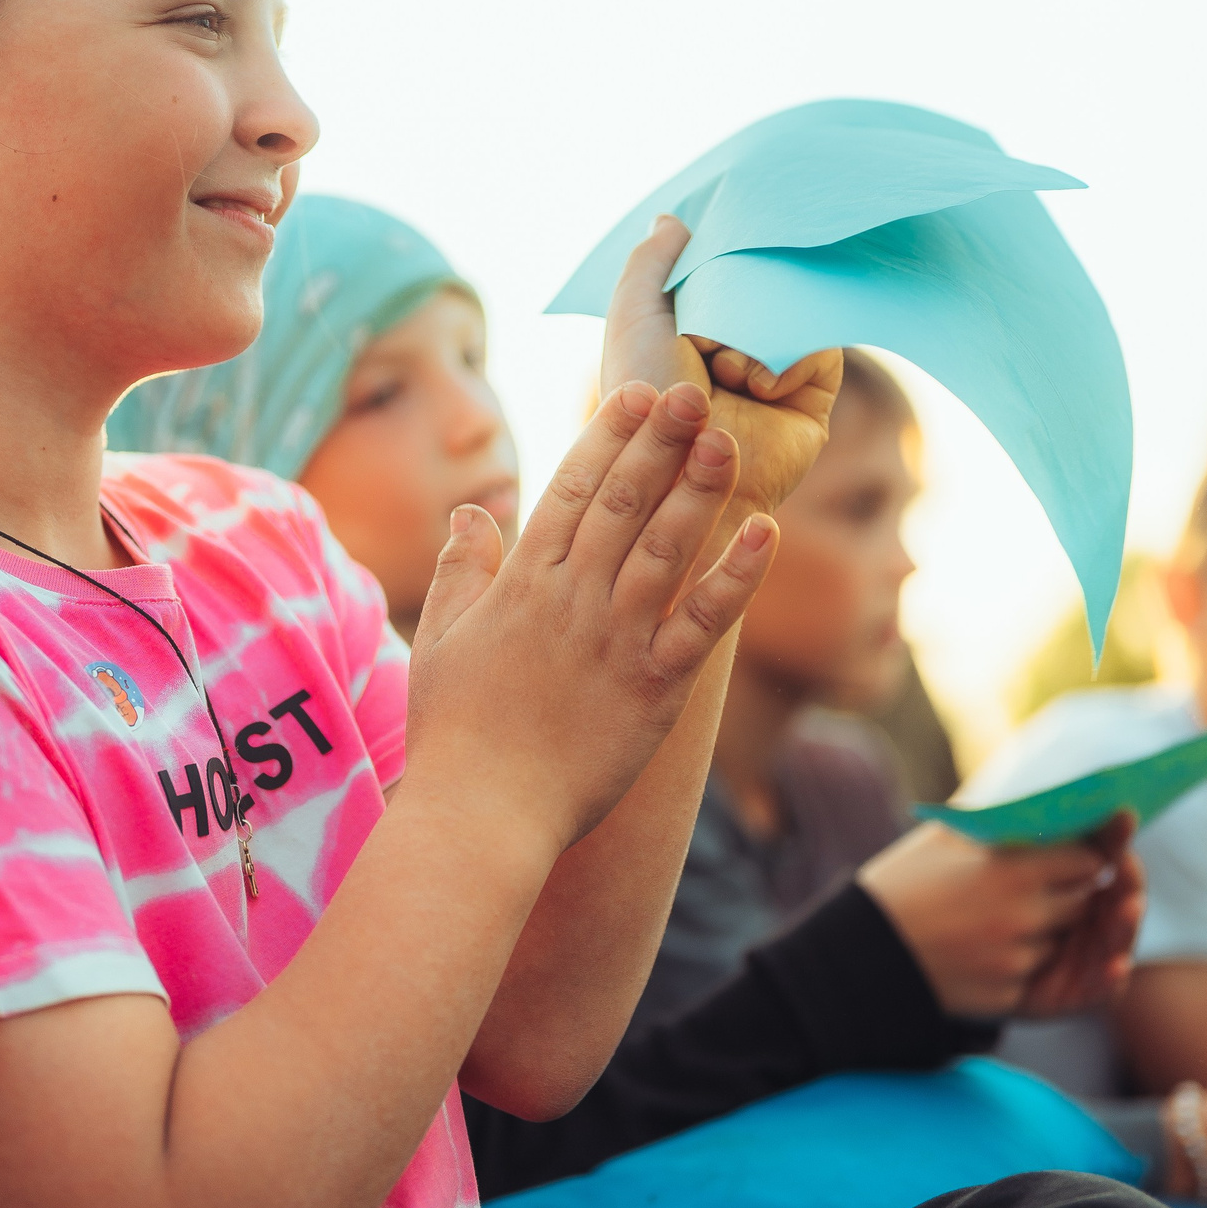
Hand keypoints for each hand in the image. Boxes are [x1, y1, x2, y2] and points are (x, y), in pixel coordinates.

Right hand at [407, 379, 775, 853]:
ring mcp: (615, 639)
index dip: (606, 438)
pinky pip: (704, 622)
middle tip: (693, 392)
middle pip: (624, 503)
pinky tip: (764, 533)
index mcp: (521, 582)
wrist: (482, 815)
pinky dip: (737, 576)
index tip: (635, 393)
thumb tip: (472, 511)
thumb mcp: (441, 640)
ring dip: (698, 489)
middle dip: (659, 442)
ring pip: (665, 547)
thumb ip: (462, 570)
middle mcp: (572, 598)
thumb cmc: (454, 734)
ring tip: (726, 439)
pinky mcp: (654, 687)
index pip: (571, 490)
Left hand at [598, 216, 839, 519]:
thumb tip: (673, 220)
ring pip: (793, 314)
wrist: (678, 479)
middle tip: (705, 326)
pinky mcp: (813, 402)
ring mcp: (778, 376)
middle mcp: (740, 352)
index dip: (720, 263)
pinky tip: (753, 387)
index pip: (727, 272)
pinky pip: (819, 348)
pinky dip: (782, 360)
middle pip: (767, 288)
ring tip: (720, 371)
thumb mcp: (633, 319)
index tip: (711, 256)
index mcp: (696, 333)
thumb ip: (649, 265)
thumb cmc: (644, 403)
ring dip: (751, 335)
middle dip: (734, 298)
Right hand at [859, 813, 1141, 1019]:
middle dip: (1074, 891)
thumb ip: (1002, 817)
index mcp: (1014, 870)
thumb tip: (1043, 798)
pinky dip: (1024, 963)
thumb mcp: (947, 836)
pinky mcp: (1008, 997)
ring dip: (1050, 930)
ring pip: (1064, 942)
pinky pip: (1039, 977)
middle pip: (1085, 902)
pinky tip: (989, 948)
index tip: (1082, 851)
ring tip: (1004, 917)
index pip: (1090, 860)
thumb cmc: (900, 884)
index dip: (1088, 855)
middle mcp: (1023, 917)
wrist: (856, 952)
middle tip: (1047, 882)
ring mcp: (1017, 961)